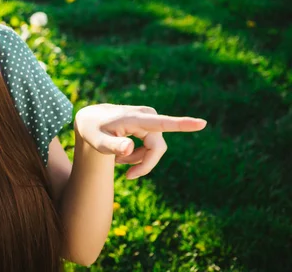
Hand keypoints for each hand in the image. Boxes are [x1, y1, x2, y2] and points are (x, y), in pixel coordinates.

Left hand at [74, 103, 206, 178]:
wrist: (90, 119)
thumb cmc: (92, 130)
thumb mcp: (97, 141)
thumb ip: (112, 146)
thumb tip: (129, 148)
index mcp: (135, 118)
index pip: (161, 123)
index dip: (182, 124)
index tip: (202, 123)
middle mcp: (146, 116)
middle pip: (157, 148)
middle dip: (144, 164)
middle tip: (128, 177)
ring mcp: (149, 119)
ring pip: (155, 149)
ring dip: (139, 159)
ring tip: (119, 161)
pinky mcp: (150, 123)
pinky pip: (152, 146)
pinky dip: (139, 155)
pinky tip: (123, 155)